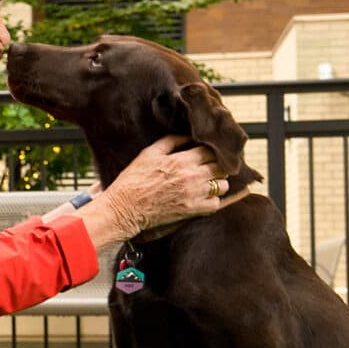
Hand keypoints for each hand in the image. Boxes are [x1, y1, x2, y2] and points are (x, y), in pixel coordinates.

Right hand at [92, 137, 243, 243]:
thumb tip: (188, 137)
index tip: (207, 154)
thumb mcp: (149, 153)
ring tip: (210, 183)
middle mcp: (192, 176)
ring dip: (219, 183)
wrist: (125, 207)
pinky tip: (204, 198)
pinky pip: (215, 204)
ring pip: (222, 186)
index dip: (211, 151)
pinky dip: (213, 201)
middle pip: (221, 168)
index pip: (210, 151)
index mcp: (182, 160)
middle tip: (211, 168)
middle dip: (218, 166)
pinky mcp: (192, 210)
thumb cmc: (134, 179)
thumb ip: (171, 141)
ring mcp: (194, 195)